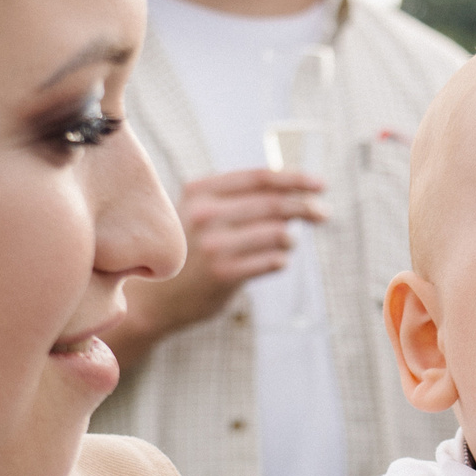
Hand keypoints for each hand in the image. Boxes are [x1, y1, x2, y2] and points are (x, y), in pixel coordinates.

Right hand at [109, 168, 326, 371]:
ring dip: (290, 238)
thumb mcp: (196, 213)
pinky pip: (272, 261)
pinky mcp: (224, 274)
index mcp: (200, 191)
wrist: (152, 298)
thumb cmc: (185, 251)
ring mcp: (214, 245)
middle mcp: (205, 215)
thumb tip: (291, 187)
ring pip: (278, 233)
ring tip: (286, 243)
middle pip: (273, 203)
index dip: (295, 178)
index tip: (319, 184)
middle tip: (323, 213)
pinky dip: (280, 259)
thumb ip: (234, 198)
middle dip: (306, 206)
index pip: (259, 178)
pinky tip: (274, 260)